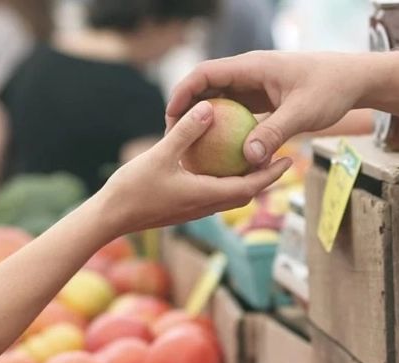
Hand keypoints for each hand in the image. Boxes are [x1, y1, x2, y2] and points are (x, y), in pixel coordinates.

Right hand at [97, 100, 292, 235]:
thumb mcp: (160, 155)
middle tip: (281, 157)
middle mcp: (205, 206)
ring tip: (255, 158)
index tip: (289, 160)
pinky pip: (212, 193)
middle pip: (245, 193)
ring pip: (229, 195)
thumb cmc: (133, 189)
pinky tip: (218, 163)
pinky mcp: (183, 207)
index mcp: (206, 196)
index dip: (271, 174)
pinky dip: (224, 180)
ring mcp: (194, 209)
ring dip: (246, 180)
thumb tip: (209, 108)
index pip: (250, 187)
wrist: (109, 218)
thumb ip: (186, 132)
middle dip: (265, 177)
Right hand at [167, 51, 365, 165]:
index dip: (183, 93)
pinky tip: (221, 153)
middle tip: (174, 137)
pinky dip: (227, 128)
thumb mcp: (302, 113)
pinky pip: (238, 112)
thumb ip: (274, 133)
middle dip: (188, 109)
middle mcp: (250, 73)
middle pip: (207, 87)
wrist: (354, 80)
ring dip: (206, 121)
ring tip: (191, 147)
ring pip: (221, 101)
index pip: (206, 73)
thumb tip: (248, 158)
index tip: (170, 117)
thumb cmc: (331, 89)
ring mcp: (256, 86)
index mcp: (252, 67)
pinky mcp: (264, 99)